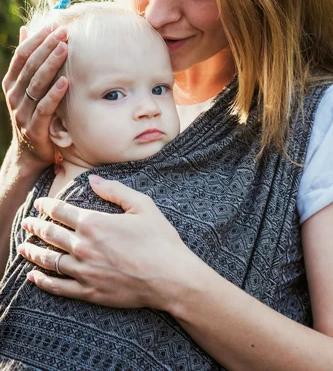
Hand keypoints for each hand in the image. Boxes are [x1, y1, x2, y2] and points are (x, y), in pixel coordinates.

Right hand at [2, 25, 68, 172]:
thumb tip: (26, 30)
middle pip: (30, 66)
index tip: (54, 25)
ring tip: (65, 48)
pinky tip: (65, 81)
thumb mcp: (26, 88)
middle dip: (47, 47)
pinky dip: (55, 94)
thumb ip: (26, 62)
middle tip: (64, 32)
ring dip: (51, 64)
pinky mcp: (34, 127)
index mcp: (11, 84)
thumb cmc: (33, 115)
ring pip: (37, 83)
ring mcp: (22, 112)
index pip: (22, 56)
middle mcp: (13, 96)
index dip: (37, 39)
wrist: (30, 153)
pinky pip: (45, 108)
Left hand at [17, 176, 197, 310]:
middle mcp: (83, 246)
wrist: (170, 277)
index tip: (39, 203)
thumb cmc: (160, 239)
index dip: (47, 206)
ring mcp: (84, 271)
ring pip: (50, 260)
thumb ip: (114, 190)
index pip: (61, 212)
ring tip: (23, 247)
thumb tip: (93, 179)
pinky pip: (58, 286)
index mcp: (95, 223)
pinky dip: (43, 281)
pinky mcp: (89, 291)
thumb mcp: (142, 205)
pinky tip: (34, 277)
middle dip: (37, 227)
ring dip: (33, 252)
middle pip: (51, 234)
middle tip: (28, 223)